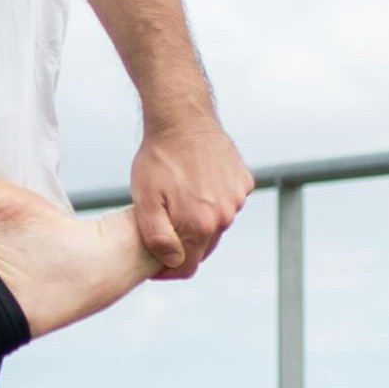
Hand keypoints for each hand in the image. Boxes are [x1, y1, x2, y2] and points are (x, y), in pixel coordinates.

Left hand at [129, 113, 252, 277]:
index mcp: (201, 225)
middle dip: (183, 245)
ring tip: (179, 200)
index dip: (168, 270)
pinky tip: (197, 184)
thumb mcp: (145, 200)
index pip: (187, 266)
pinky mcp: (244, 181)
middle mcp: (225, 216)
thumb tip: (173, 262)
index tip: (154, 265)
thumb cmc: (158, 158)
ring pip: (217, 224)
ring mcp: (237, 198)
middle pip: (204, 248)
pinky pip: (228, 201)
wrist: (181, 117)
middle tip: (163, 228)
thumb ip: (157, 237)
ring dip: (200, 221)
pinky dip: (215, 200)